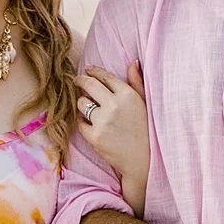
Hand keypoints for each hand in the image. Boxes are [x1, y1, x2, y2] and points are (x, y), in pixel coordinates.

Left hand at [77, 62, 148, 213]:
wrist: (143, 161)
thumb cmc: (146, 130)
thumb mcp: (145, 104)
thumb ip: (137, 82)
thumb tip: (132, 62)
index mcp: (128, 95)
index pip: (105, 76)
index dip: (94, 71)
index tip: (88, 70)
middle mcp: (114, 105)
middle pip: (89, 85)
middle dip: (80, 81)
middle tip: (77, 80)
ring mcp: (103, 121)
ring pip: (82, 103)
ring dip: (83, 104)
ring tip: (89, 108)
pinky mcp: (94, 136)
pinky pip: (80, 123)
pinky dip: (83, 122)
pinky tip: (91, 124)